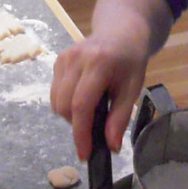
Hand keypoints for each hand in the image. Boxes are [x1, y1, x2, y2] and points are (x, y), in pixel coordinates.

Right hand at [51, 33, 149, 159]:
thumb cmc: (130, 63)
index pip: (82, 105)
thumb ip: (120, 118)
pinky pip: (55, 92)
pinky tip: (83, 98)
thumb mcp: (132, 90)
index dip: (81, 133)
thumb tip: (111, 147)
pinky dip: (66, 103)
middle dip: (77, 125)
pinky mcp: (57, 60)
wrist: (120, 34)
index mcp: (98, 65)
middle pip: (64, 105)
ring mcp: (63, 58)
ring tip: (92, 110)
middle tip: (96, 127)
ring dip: (70, 115)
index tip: (84, 154)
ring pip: (56, 101)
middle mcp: (75, 59)